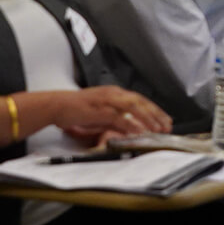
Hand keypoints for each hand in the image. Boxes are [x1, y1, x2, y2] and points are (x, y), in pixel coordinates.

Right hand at [52, 86, 171, 135]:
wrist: (56, 105)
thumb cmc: (77, 109)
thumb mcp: (101, 113)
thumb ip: (115, 119)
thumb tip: (129, 129)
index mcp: (115, 92)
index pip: (140, 100)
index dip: (154, 110)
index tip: (165, 120)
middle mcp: (113, 94)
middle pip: (141, 102)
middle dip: (156, 114)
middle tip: (167, 126)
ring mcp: (106, 100)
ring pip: (133, 108)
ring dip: (147, 119)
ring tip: (157, 129)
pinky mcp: (98, 110)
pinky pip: (118, 117)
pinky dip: (130, 124)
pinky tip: (138, 131)